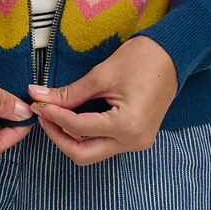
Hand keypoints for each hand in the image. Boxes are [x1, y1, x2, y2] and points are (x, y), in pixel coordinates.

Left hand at [27, 36, 177, 164]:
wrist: (173, 55)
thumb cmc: (142, 59)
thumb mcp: (101, 74)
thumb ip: (69, 92)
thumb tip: (39, 96)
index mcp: (127, 125)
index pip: (77, 127)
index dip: (53, 115)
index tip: (37, 103)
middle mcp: (134, 141)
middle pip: (83, 154)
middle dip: (58, 137)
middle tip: (43, 115)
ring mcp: (138, 142)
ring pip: (93, 152)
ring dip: (70, 137)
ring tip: (54, 114)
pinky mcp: (137, 138)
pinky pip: (105, 144)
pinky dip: (86, 134)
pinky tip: (74, 117)